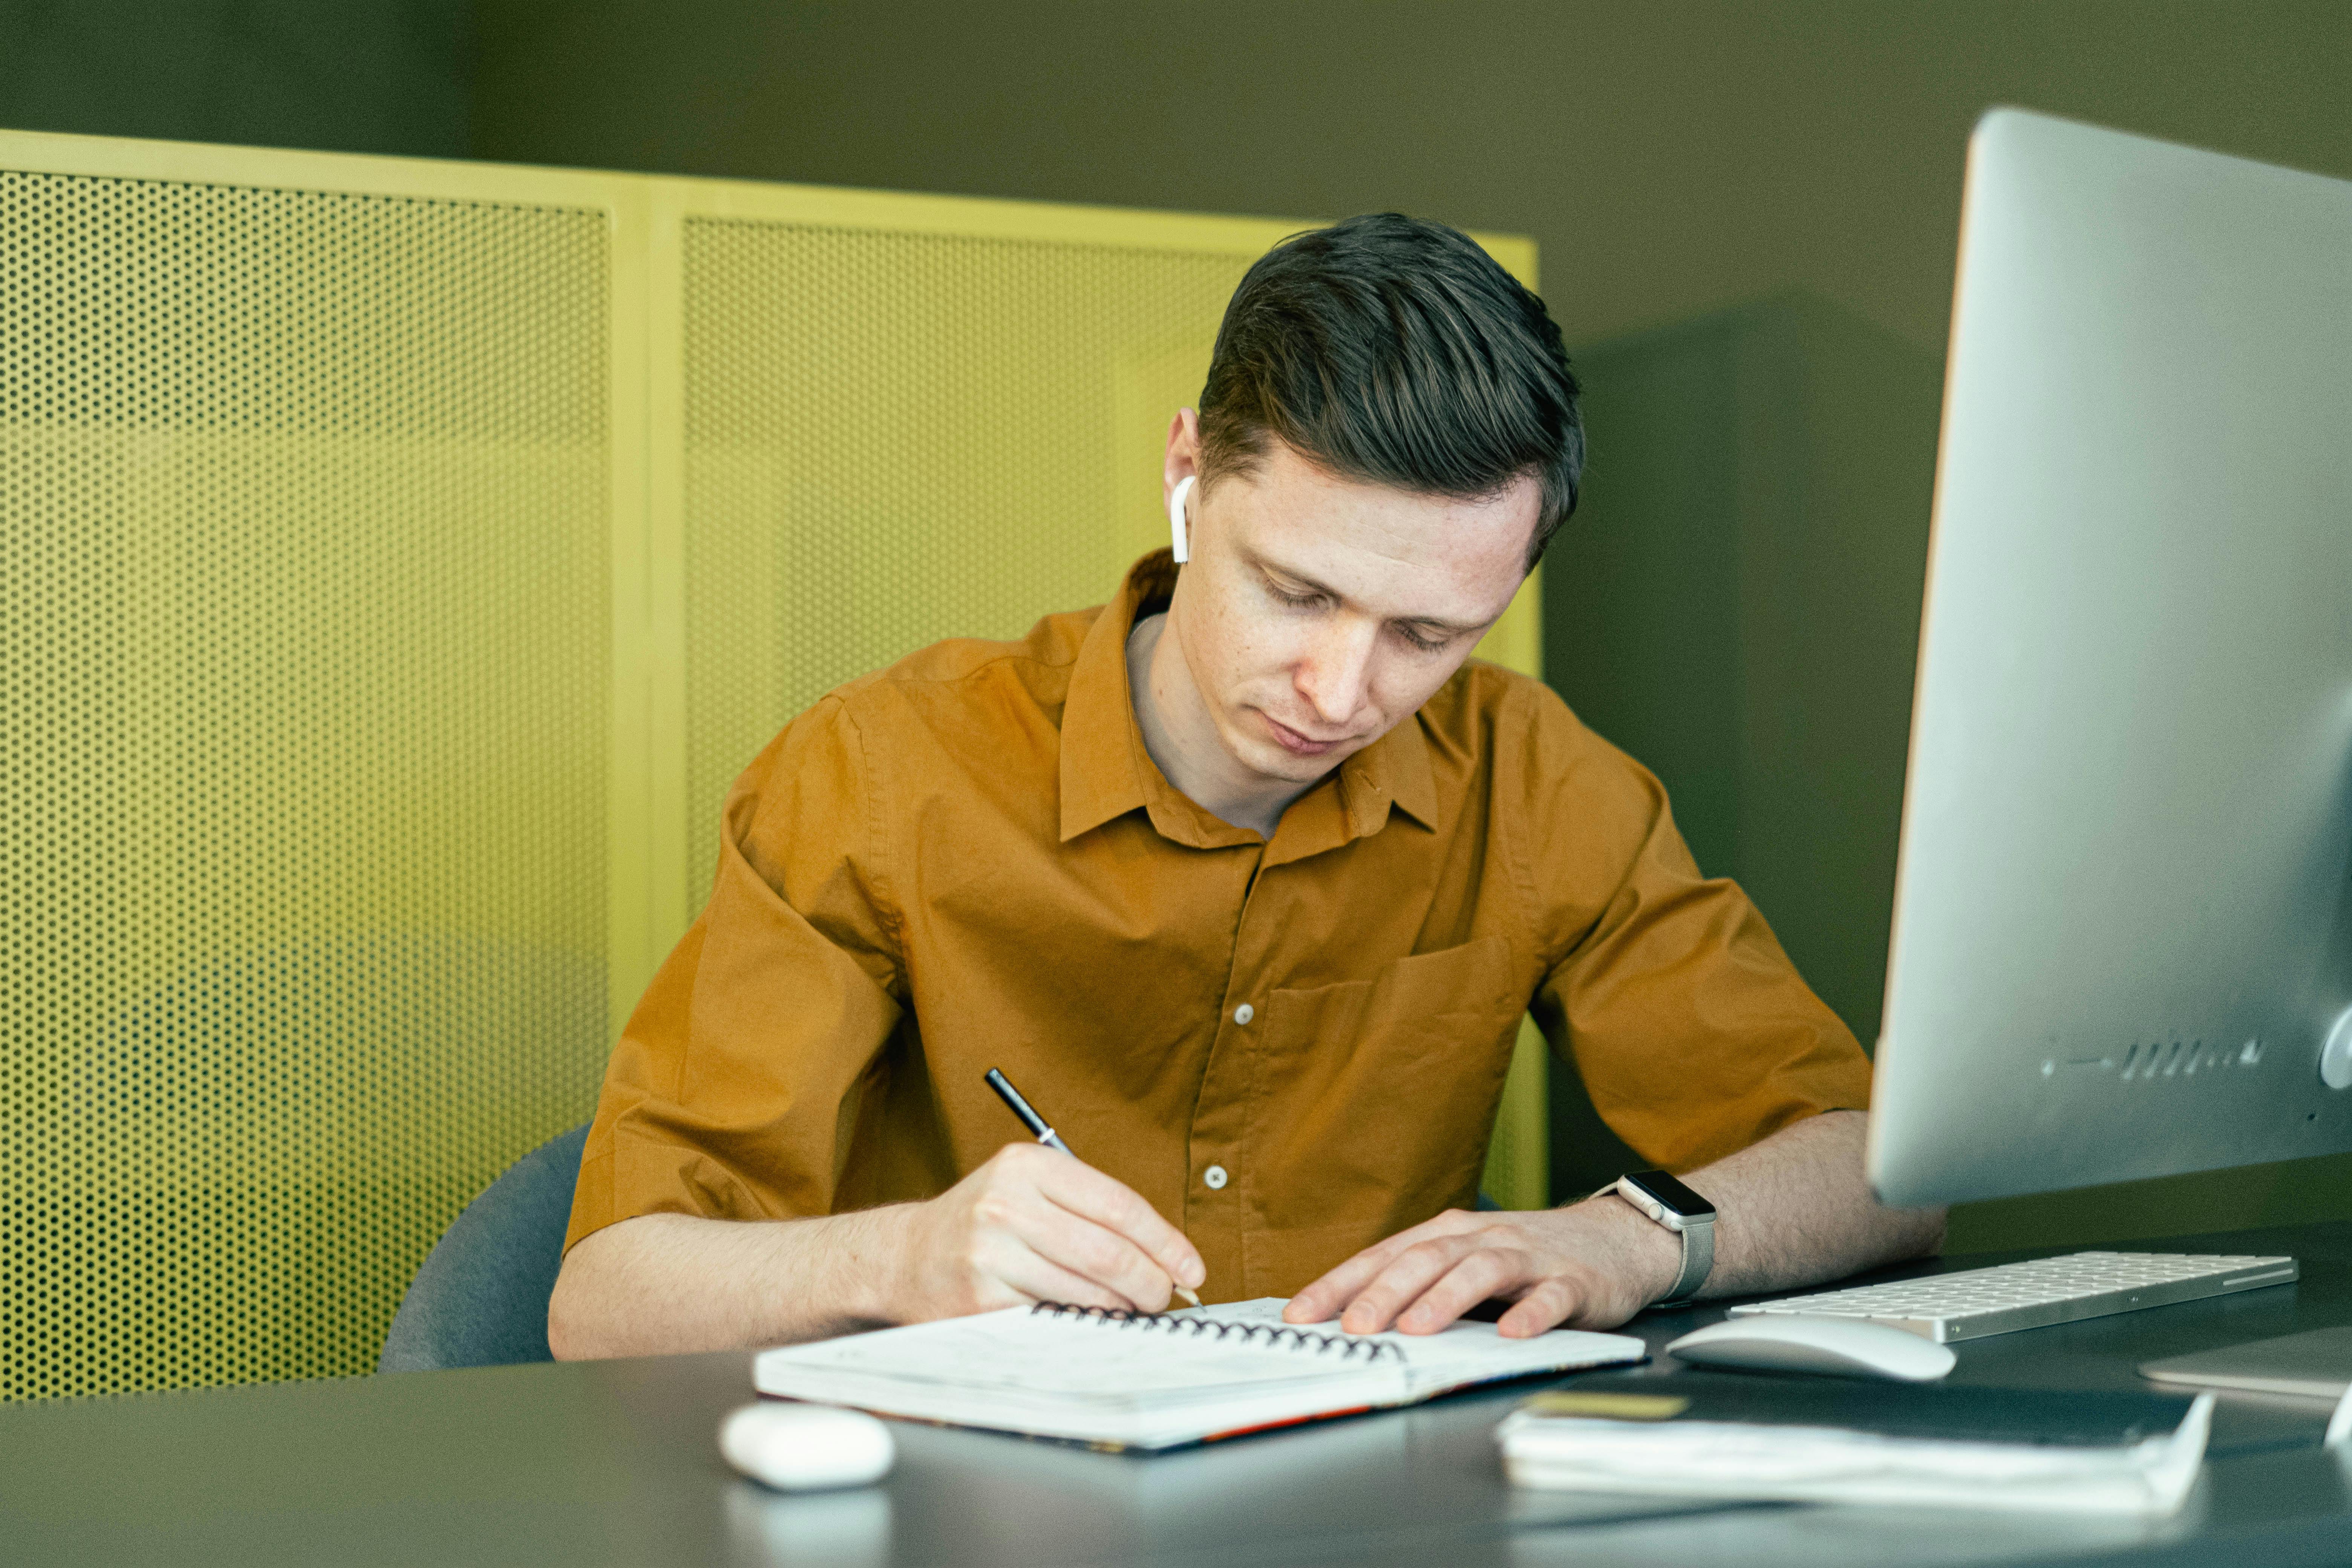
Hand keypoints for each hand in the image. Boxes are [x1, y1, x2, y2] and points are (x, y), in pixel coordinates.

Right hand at [884, 1143, 1204, 1321]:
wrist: (905, 1257)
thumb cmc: (984, 1223)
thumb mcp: (1029, 1189)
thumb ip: (1090, 1209)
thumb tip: (1166, 1255)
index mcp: (1028, 1165)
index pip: (1119, 1204)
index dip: (1165, 1241)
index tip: (1191, 1268)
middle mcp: (1006, 1203)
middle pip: (1109, 1252)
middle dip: (1152, 1282)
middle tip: (1164, 1296)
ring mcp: (990, 1253)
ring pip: (1088, 1290)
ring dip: (1122, 1308)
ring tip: (1129, 1308)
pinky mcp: (980, 1299)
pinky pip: (1055, 1317)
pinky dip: (1084, 1322)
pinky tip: (1090, 1319)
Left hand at [1281, 1201, 1678, 1337]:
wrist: (1614, 1238)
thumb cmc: (1524, 1259)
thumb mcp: (1464, 1263)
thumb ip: (1418, 1286)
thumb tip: (1348, 1320)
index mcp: (1446, 1236)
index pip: (1380, 1257)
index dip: (1337, 1285)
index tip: (1299, 1316)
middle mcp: (1481, 1239)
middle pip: (1424, 1259)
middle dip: (1382, 1294)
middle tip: (1352, 1328)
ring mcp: (1528, 1257)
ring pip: (1480, 1271)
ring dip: (1445, 1299)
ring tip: (1416, 1329)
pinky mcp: (1574, 1281)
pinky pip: (1550, 1297)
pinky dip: (1530, 1314)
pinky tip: (1512, 1333)